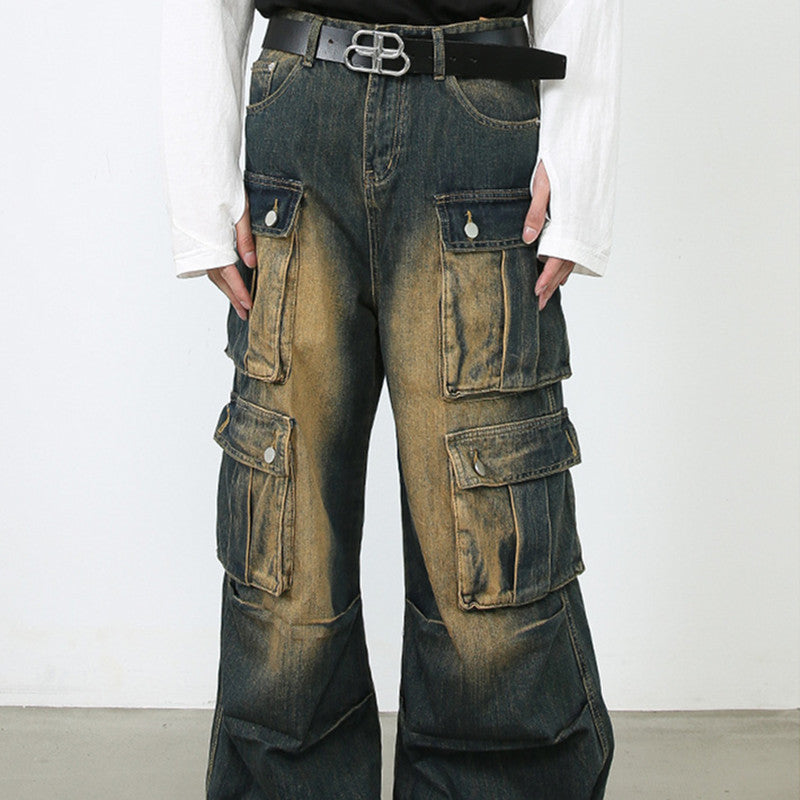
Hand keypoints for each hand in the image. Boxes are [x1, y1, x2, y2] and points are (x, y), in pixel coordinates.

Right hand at [207, 193, 257, 320]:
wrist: (200, 166)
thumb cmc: (222, 184)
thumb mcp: (240, 210)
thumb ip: (246, 238)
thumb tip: (252, 264)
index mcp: (213, 239)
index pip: (228, 273)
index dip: (239, 291)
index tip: (249, 306)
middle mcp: (201, 243)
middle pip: (218, 277)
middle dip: (233, 296)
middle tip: (246, 313)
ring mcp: (196, 241)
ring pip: (212, 270)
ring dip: (226, 287)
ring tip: (239, 302)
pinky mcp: (195, 237)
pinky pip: (207, 260)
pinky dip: (219, 273)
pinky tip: (228, 280)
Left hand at [521, 160, 574, 310]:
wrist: (583, 137)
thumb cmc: (561, 157)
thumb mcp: (544, 184)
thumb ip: (536, 212)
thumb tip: (527, 239)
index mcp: (572, 220)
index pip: (559, 259)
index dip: (547, 279)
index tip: (536, 293)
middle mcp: (582, 225)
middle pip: (566, 264)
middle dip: (552, 284)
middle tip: (540, 303)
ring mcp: (586, 222)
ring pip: (573, 256)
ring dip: (560, 274)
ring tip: (548, 290)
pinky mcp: (586, 217)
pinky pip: (576, 245)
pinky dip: (567, 259)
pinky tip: (558, 266)